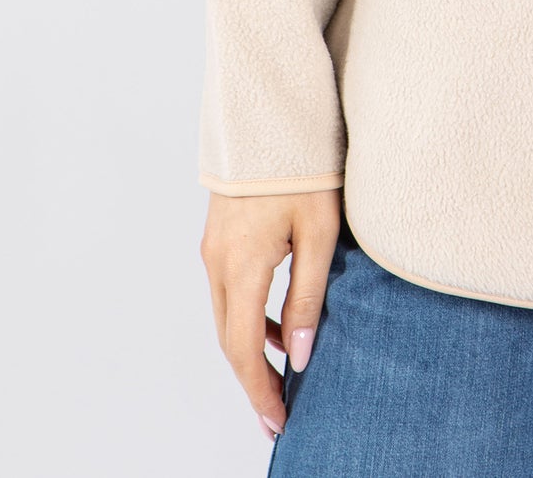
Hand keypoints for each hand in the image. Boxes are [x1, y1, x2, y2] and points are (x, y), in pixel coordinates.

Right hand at [200, 188, 341, 442]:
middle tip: (279, 414)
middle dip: (253, 380)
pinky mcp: (219, 237)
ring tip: (283, 377)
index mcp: (242, 265)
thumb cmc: (304, 167)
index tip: (278, 420)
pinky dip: (248, 320)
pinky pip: (229, 292)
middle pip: (229, 339)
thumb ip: (307, 296)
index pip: (243, 348)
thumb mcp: (319, 233)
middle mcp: (218, 262)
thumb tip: (301, 354)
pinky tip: (277, 328)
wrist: (272, 112)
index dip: (260, 389)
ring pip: (226, 317)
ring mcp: (213, 248)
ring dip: (250, 350)